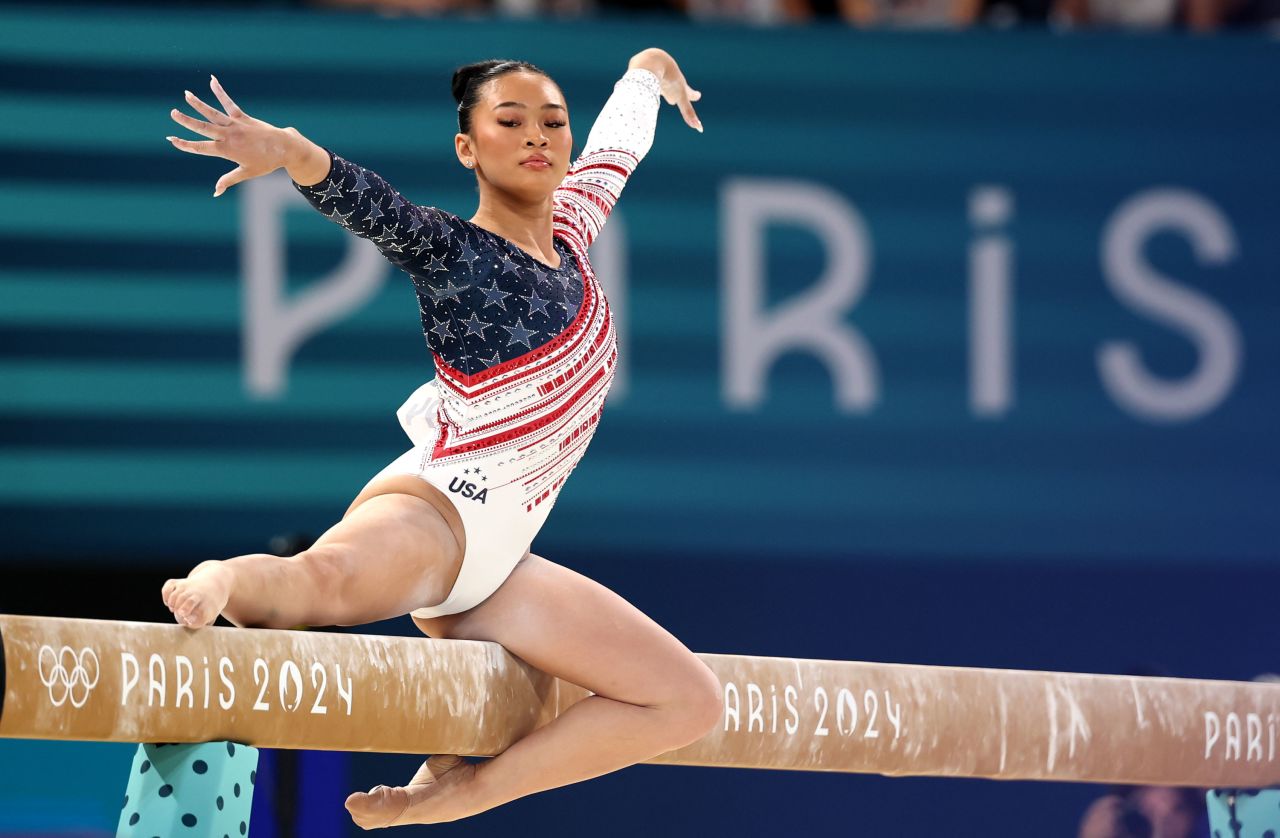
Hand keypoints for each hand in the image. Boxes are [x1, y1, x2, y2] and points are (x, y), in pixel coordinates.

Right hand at [166, 75, 295, 196]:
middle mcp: (229, 136)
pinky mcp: (243, 117)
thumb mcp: (246, 173)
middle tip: (172, 113)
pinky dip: (220, 92)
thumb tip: (215, 192)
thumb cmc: (266, 163)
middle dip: (186, 121)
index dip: (185, 144)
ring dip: (199, 104)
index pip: (201, 148)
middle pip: (203, 128)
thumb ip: (228, 180)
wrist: (285, 149)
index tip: (172, 139)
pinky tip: (212, 80)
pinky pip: (229, 103)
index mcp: (227, 151)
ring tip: (186, 94)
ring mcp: (235, 125)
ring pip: (213, 113)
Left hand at [629, 49, 703, 132]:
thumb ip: (688, 113)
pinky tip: (642, 81)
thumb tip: (700, 129)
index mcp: (678, 83)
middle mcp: (668, 78)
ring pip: (659, 82)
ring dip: (661, 86)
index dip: (692, 95)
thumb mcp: (679, 97)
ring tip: (659, 89)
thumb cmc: (667, 78)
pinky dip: (646, 81)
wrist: (652, 60)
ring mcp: (656, 74)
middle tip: (675, 98)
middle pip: (673, 87)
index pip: (687, 92)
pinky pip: (645, 77)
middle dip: (675, 92)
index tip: (698, 96)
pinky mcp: (643, 71)